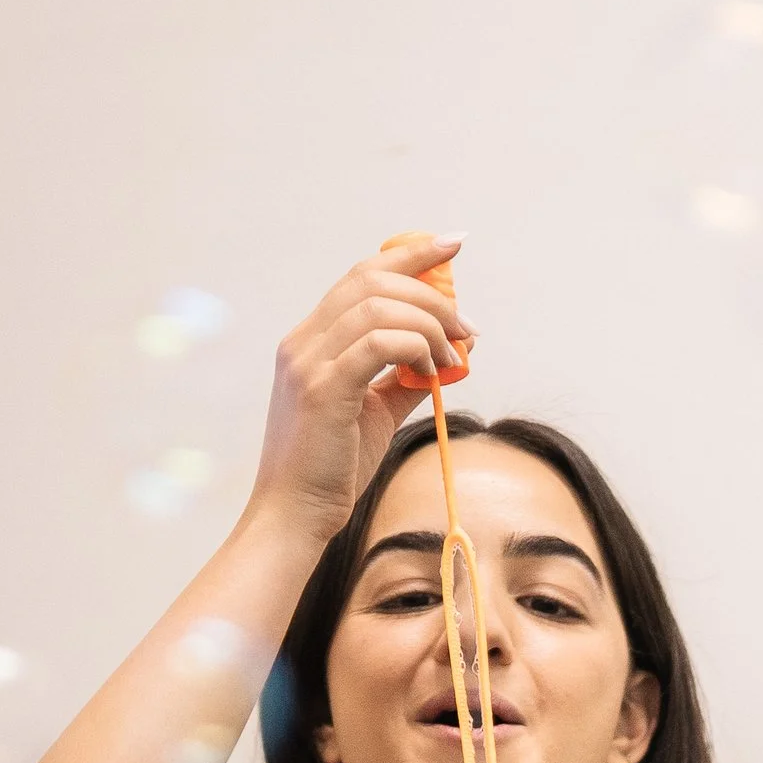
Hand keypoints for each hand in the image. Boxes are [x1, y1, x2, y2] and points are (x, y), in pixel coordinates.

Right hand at [249, 238, 473, 543]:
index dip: (410, 254)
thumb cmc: (332, 471)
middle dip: (431, 291)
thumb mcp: (375, 415)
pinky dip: (416, 347)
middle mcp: (304, 341)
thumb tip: (448, 357)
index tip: (452, 244)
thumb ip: (403, 380)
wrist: (294, 517)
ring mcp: (308, 362)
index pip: (361, 275)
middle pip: (372, 280)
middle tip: (468, 326)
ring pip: (378, 305)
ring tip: (455, 354)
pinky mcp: (322, 388)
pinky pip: (379, 342)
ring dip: (430, 322)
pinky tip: (434, 369)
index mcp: (311, 341)